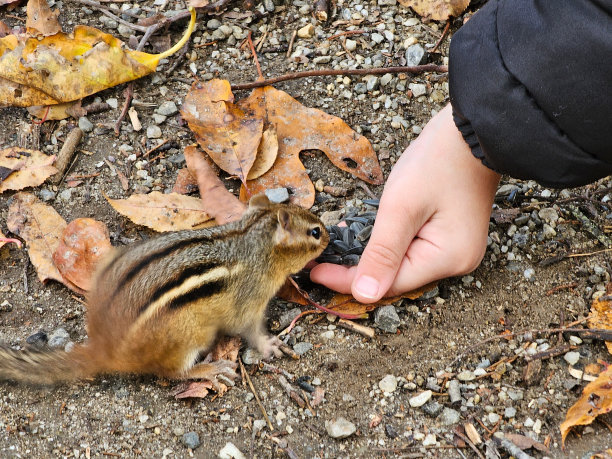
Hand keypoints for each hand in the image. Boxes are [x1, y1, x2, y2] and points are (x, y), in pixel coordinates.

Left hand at [310, 104, 500, 301]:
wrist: (472, 132)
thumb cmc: (438, 162)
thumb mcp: (401, 207)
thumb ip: (382, 253)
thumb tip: (364, 295)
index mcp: (447, 259)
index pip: (388, 283)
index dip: (348, 280)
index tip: (315, 271)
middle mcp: (455, 262)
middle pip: (396, 277)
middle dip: (358, 269)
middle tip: (321, 258)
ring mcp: (455, 249)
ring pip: (401, 264)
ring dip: (370, 256)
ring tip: (337, 243)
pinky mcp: (449, 236)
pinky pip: (412, 249)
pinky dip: (386, 244)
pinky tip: (363, 232)